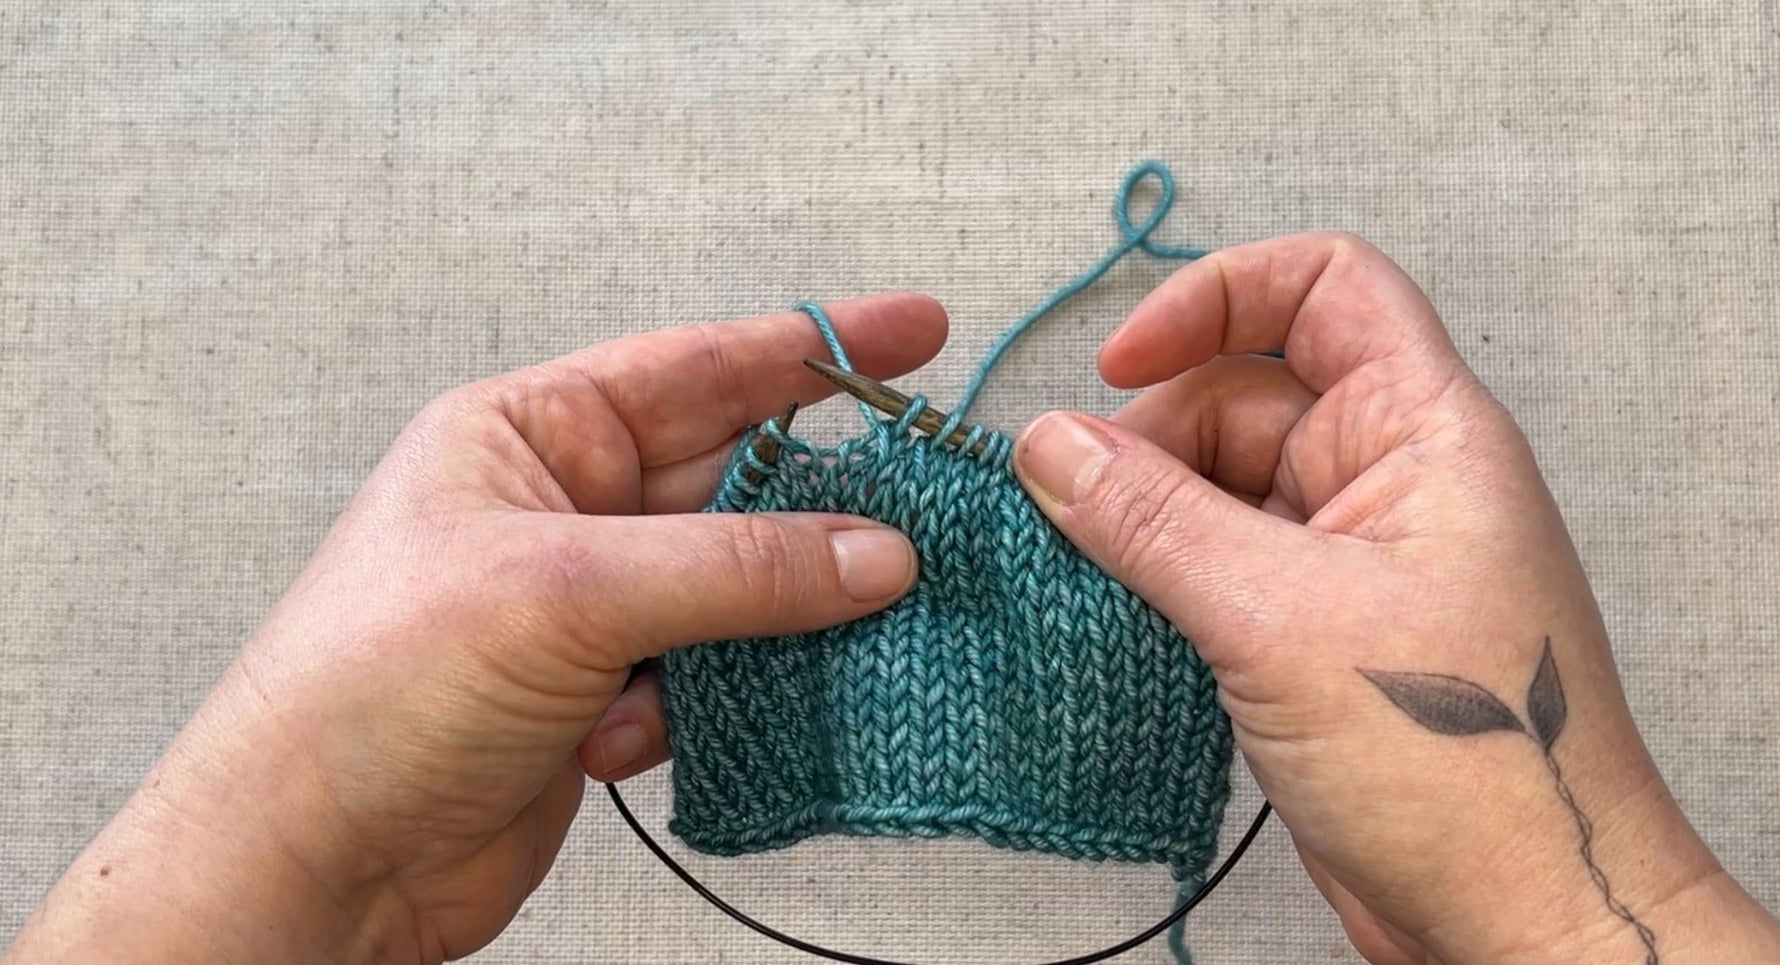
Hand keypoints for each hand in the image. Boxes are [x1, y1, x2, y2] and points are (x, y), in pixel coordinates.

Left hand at [4, 294, 946, 964]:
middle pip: (734, 482)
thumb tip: (873, 553)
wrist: (314, 862)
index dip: (815, 346)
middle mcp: (565, 510)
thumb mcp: (562, 592)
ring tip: (812, 645)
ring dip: (768, 626)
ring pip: (738, 590)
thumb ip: (733, 568)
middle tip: (923, 515)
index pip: (699, 367)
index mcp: (531, 435)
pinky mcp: (604, 696)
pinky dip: (709, 705)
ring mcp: (588, 608)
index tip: (917, 332)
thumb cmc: (370, 689)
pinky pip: (711, 675)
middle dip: (818, 510)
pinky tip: (639, 737)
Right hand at [1012, 234, 1779, 964]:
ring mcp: (1349, 560)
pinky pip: (1218, 564)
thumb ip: (1154, 520)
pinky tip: (1111, 610)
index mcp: (1423, 433)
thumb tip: (1049, 443)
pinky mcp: (1315, 632)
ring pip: (1219, 486)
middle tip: (1074, 504)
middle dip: (1151, 436)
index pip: (1326, 289)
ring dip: (1142, 515)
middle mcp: (1388, 480)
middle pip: (1244, 394)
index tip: (1122, 363)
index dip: (1219, 297)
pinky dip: (1158, 576)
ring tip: (1084, 568)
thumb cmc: (1469, 763)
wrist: (1522, 917)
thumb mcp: (1281, 620)